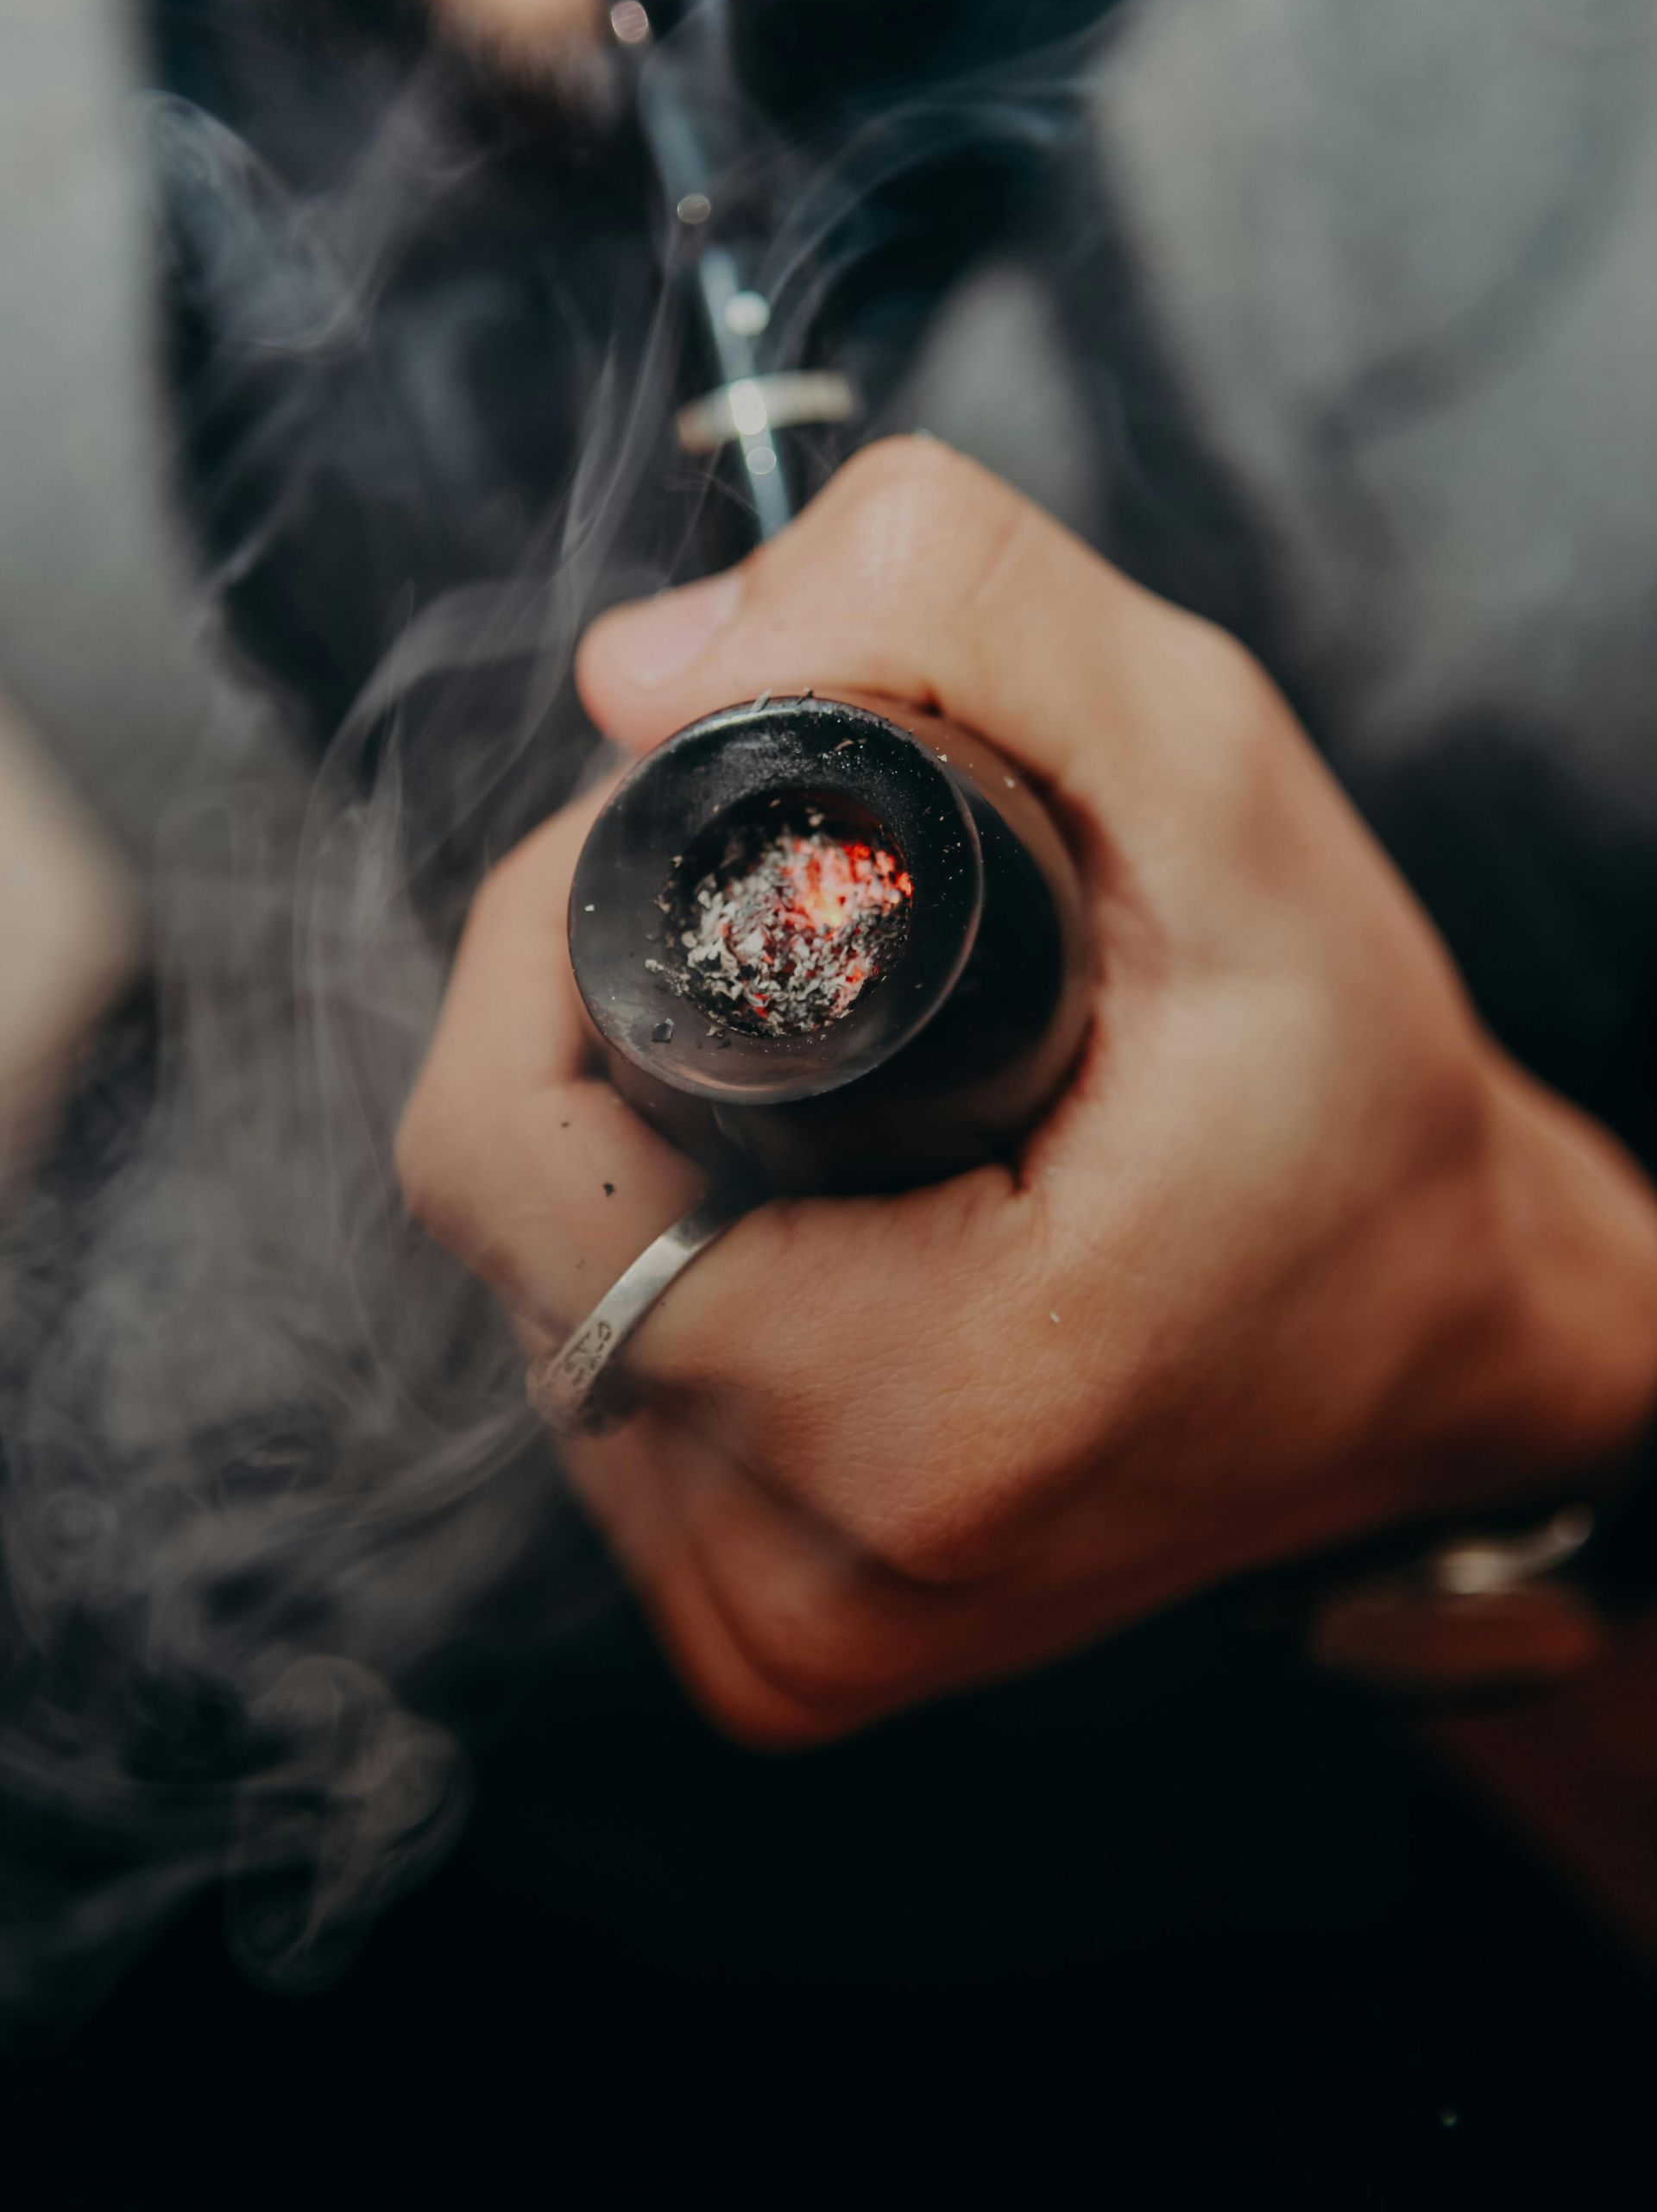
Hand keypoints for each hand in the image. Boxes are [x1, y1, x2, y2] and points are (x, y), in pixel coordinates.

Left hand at [397, 441, 1656, 1744]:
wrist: (1439, 1346)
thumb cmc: (1356, 1098)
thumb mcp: (1221, 786)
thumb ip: (956, 611)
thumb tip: (637, 671)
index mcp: (936, 1409)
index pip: (506, 1158)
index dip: (539, 954)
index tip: (666, 849)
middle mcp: (823, 1587)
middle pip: (507, 1228)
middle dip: (585, 1035)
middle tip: (767, 957)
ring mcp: (786, 1644)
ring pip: (540, 1319)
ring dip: (612, 1163)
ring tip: (807, 1093)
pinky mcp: (775, 1657)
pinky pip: (608, 1415)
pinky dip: (652, 1281)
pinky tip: (791, 1217)